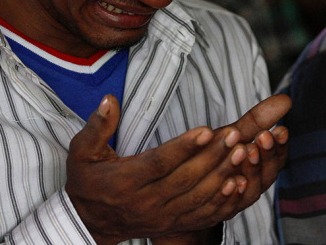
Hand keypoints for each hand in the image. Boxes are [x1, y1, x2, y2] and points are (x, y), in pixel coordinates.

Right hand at [65, 94, 289, 243]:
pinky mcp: (173, 224)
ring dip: (223, 174)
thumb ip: (97, 126)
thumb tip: (109, 100)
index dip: (184, 147)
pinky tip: (240, 183)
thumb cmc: (87, 181)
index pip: (159, 163)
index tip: (206, 129)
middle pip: (185, 179)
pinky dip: (223, 201)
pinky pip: (202, 215)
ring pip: (198, 197)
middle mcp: (145, 202)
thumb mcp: (81, 152)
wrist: (89, 222)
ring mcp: (162, 216)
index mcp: (125, 181)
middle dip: (212, 156)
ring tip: (243, 151)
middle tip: (236, 134)